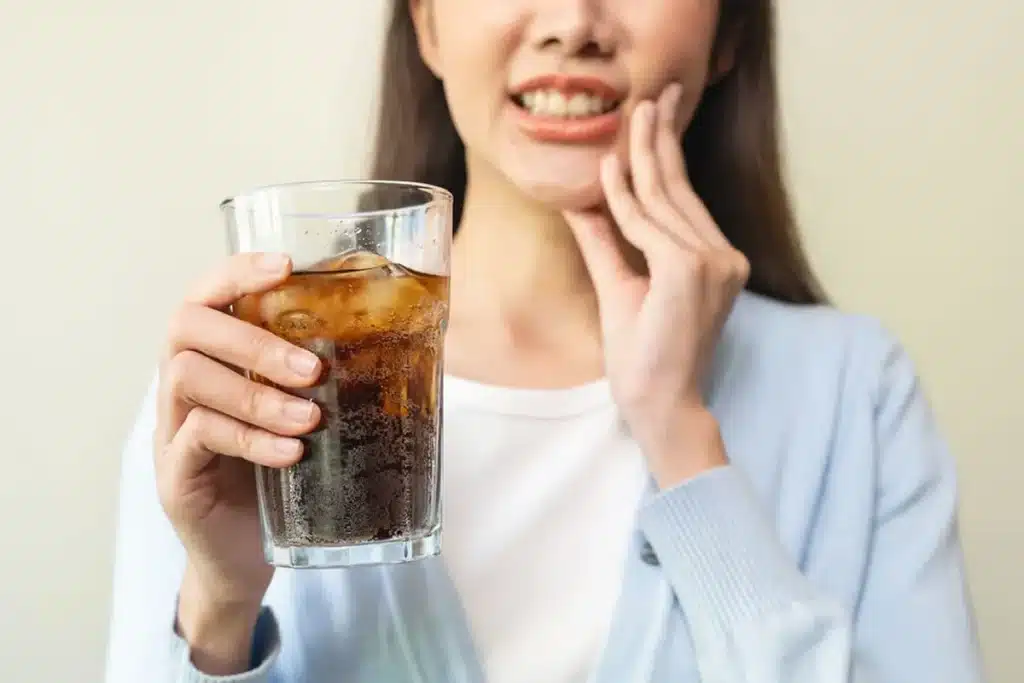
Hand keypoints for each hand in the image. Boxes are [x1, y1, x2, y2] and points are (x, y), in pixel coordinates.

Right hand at [154, 253, 321, 670]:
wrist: (247, 555)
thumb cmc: (285, 470)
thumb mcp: (307, 412)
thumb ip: (330, 372)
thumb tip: (407, 328)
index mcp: (215, 357)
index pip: (206, 293)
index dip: (238, 271)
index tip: (286, 267)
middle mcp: (181, 384)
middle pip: (187, 327)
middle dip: (254, 340)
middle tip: (313, 369)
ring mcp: (170, 430)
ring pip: (189, 379)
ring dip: (256, 394)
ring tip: (310, 418)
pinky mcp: (174, 475)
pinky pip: (197, 437)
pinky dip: (250, 440)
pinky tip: (292, 454)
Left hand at [563, 84, 749, 487]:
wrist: (660, 404)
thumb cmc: (644, 357)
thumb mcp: (620, 287)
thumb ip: (607, 243)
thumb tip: (582, 204)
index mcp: (716, 261)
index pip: (684, 200)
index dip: (667, 157)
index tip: (655, 120)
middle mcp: (723, 257)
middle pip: (680, 189)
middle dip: (661, 138)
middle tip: (651, 96)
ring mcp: (712, 262)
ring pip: (663, 201)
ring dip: (639, 157)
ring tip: (628, 117)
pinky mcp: (689, 270)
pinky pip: (645, 226)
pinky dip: (622, 201)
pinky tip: (607, 171)